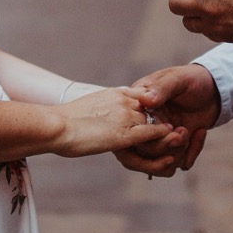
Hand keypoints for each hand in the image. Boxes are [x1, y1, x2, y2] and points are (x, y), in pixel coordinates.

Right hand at [49, 84, 168, 158]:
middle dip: (163, 118)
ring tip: (177, 137)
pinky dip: (163, 137)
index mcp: (116, 92)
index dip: (153, 106)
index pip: (144, 96)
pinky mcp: (125, 134)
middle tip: (175, 128)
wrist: (56, 126)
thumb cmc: (65, 120)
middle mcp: (124, 101)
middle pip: (154, 109)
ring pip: (156, 122)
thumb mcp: (90, 106)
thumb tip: (101, 114)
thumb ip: (104, 107)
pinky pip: (152, 134)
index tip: (159, 115)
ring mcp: (126, 117)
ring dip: (167, 130)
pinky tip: (169, 140)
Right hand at [114, 63, 218, 175]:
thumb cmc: (192, 79)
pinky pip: (181, 163)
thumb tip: (145, 101)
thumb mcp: (178, 79)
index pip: (131, 132)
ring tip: (188, 131)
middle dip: (164, 146)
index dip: (146, 137)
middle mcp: (147, 127)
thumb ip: (162, 88)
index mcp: (139, 108)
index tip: (168, 127)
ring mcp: (162, 139)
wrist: (214, 89)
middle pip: (144, 151)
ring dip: (178, 150)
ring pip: (162, 161)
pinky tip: (201, 132)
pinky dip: (193, 151)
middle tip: (182, 131)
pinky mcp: (178, 148)